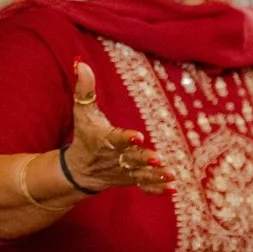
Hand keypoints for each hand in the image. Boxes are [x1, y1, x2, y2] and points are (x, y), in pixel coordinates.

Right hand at [65, 61, 174, 193]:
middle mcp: (115, 158)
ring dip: (155, 175)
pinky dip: (157, 189)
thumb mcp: (82, 112)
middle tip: (157, 158)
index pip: (115, 139)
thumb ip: (84, 89)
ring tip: (171, 175)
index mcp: (104, 140)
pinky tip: (173, 189)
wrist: (79, 169)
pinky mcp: (131, 180)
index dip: (126, 138)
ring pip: (140, 174)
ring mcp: (124, 171)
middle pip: (130, 159)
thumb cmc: (85, 135)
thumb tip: (80, 62)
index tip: (138, 137)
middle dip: (143, 159)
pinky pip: (144, 186)